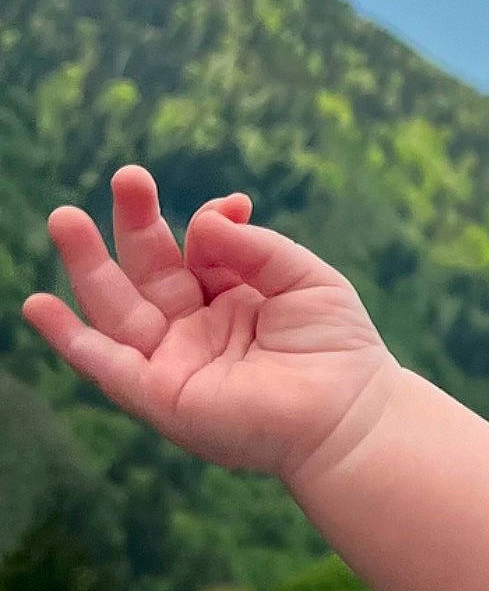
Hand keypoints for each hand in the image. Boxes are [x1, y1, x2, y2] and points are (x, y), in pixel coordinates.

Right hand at [22, 165, 398, 481]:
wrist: (349, 414)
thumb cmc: (339, 349)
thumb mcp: (304, 278)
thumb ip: (253, 246)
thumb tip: (204, 219)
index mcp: (231, 301)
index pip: (198, 251)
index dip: (208, 223)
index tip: (233, 204)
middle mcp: (196, 330)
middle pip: (148, 270)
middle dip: (134, 224)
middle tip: (128, 176)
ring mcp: (175, 362)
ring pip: (117, 308)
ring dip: (87, 264)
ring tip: (64, 219)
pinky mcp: (161, 395)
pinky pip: (105, 365)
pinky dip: (70, 339)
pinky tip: (38, 305)